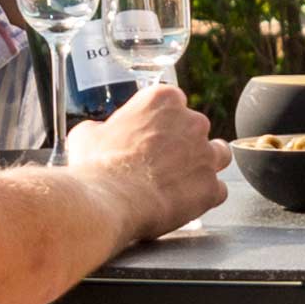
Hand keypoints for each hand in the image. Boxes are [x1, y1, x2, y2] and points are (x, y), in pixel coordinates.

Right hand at [67, 81, 224, 238]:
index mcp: (163, 100)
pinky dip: (204, 197)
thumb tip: (98, 133)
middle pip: (196, 128)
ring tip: (183, 181)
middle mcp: (192, 121)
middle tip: (161, 162)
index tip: (151, 136)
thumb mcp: (86, 134)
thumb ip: (102, 128)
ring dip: (204, 164)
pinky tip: (185, 203)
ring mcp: (206, 154)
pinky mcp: (211, 187)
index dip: (161, 122)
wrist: (108, 200)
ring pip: (218, 154)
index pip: (172, 104)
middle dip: (182, 144)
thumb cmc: (96, 166)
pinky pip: (217, 190)